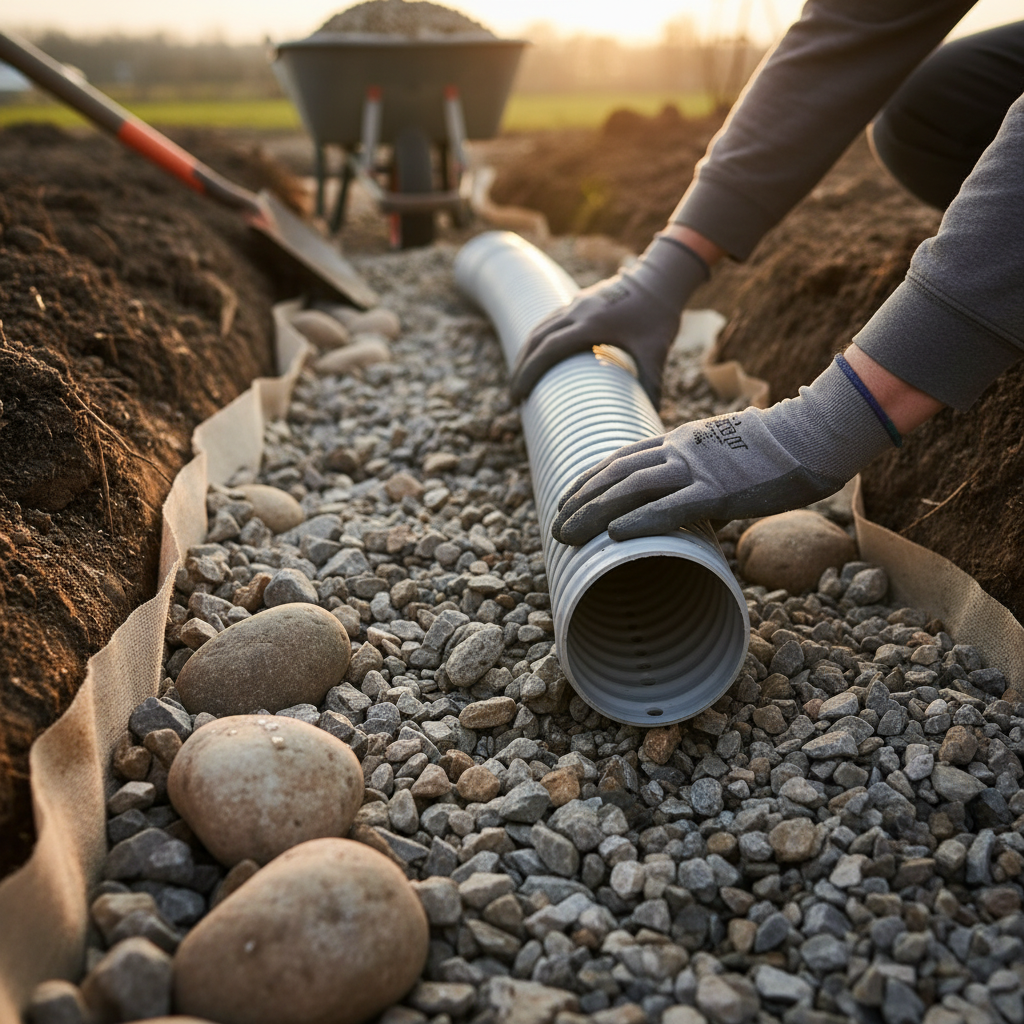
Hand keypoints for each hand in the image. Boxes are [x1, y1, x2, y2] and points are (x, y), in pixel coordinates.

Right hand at [508, 235, 707, 406]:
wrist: (661, 279)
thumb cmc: (660, 316)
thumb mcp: (657, 352)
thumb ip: (652, 385)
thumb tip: (651, 418)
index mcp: (591, 324)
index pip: (549, 349)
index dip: (529, 373)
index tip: (519, 397)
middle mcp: (577, 312)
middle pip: (535, 340)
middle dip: (520, 370)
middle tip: (514, 398)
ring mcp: (576, 304)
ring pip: (539, 329)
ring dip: (525, 355)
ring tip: (520, 380)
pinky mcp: (579, 301)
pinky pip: (549, 321)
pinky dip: (538, 340)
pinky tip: (537, 356)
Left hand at [552, 356, 899, 543]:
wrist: (813, 434)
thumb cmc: (777, 450)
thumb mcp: (726, 455)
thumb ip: (701, 477)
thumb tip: (694, 511)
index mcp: (680, 440)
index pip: (620, 458)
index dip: (588, 480)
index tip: (566, 500)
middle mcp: (679, 449)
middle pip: (616, 473)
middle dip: (580, 500)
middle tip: (555, 525)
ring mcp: (697, 467)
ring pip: (632, 488)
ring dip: (594, 512)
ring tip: (567, 534)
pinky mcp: (720, 488)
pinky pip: (672, 505)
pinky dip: (640, 519)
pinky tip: (614, 533)